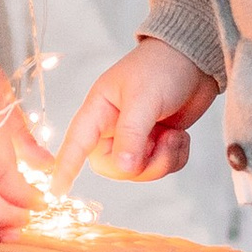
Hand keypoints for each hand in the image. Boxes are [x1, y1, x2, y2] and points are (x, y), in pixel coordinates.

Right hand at [54, 34, 218, 187]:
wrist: (196, 58)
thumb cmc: (162, 66)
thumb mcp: (144, 98)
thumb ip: (132, 134)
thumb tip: (124, 168)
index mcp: (99, 110)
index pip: (76, 143)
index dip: (65, 167)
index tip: (55, 192)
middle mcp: (113, 127)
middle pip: (114, 167)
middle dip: (141, 164)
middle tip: (161, 142)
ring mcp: (136, 137)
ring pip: (140, 172)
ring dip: (162, 160)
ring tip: (174, 135)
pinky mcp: (158, 143)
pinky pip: (161, 168)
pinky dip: (175, 157)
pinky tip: (180, 136)